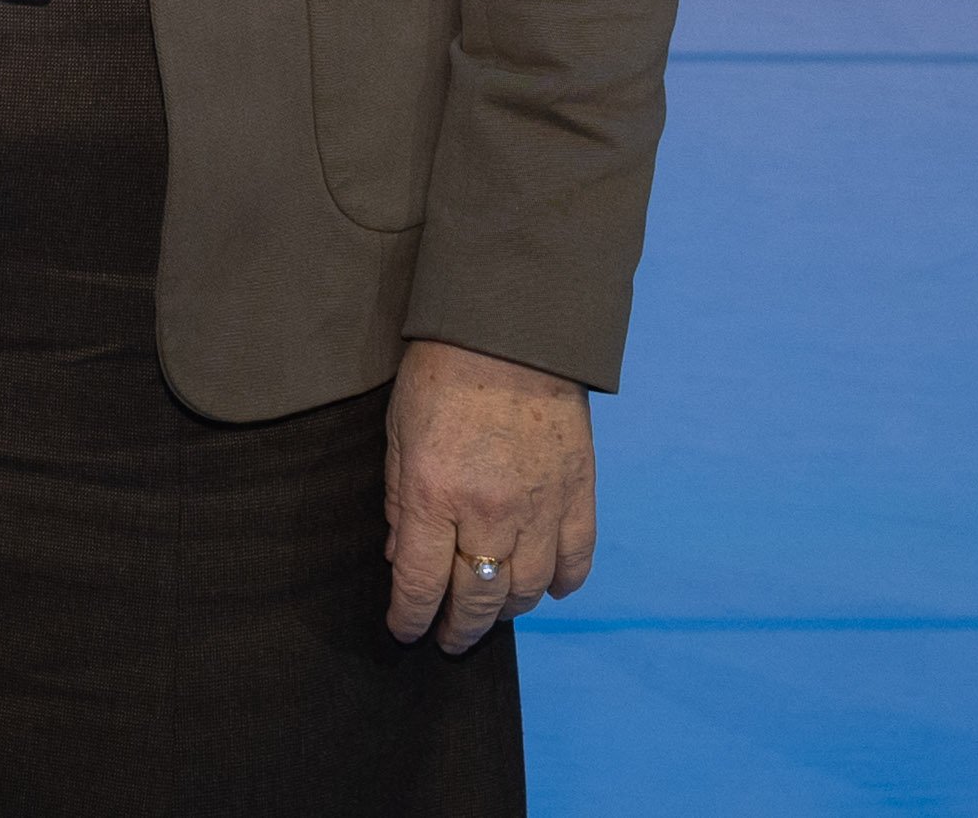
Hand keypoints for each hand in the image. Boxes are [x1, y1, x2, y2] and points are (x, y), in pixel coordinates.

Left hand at [383, 337, 598, 652]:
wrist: (509, 335)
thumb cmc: (440, 378)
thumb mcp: (398, 435)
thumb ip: (399, 501)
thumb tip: (400, 559)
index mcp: (434, 494)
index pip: (421, 582)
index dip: (411, 617)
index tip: (404, 632)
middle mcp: (489, 512)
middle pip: (477, 598)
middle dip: (459, 629)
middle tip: (448, 641)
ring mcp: (540, 508)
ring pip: (528, 590)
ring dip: (506, 610)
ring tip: (489, 612)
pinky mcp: (579, 497)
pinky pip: (576, 563)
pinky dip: (561, 585)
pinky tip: (544, 589)